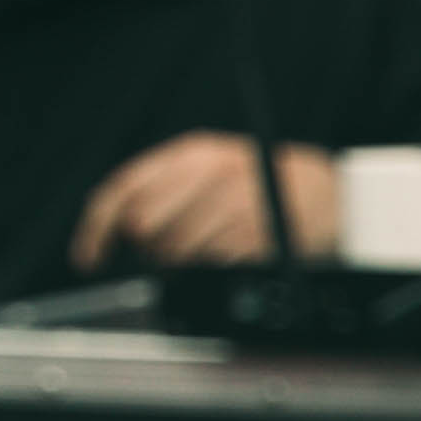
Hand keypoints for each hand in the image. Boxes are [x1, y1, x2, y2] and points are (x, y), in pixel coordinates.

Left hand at [70, 132, 342, 269]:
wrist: (333, 194)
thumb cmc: (261, 185)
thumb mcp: (212, 170)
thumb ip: (166, 188)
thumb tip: (122, 227)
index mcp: (190, 153)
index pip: (121, 191)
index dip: (96, 230)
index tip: (87, 260)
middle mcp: (210, 172)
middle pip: (144, 224)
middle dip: (149, 249)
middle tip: (170, 254)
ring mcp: (236, 200)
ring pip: (176, 248)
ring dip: (183, 262)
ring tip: (209, 251)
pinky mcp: (260, 230)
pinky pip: (213, 261)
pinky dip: (214, 267)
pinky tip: (231, 254)